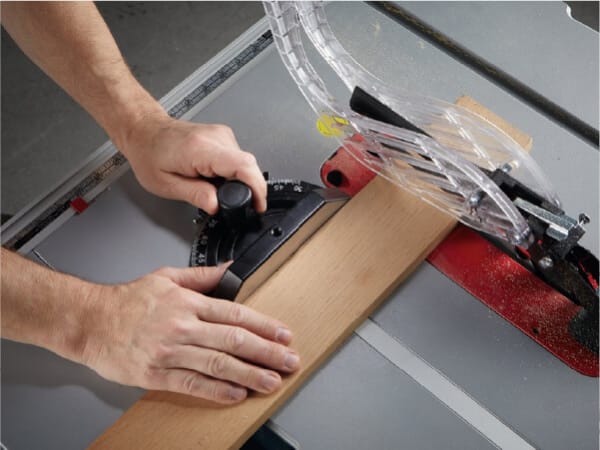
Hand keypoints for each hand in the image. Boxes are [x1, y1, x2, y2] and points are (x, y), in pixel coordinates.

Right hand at [82, 265, 298, 403]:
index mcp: (188, 303)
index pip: (236, 314)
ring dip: (250, 374)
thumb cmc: (128, 301)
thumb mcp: (168, 277)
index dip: (264, 326)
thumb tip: (232, 269)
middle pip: (234, 341)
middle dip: (267, 352)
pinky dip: (217, 390)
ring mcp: (170, 352)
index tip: (283, 334)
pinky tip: (236, 394)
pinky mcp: (156, 374)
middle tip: (289, 360)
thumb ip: (203, 275)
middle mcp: (182, 327)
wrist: (90, 322)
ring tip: (272, 380)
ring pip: (218, 364)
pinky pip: (192, 384)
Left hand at [121, 112, 266, 213]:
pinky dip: (231, 173)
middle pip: (248, 167)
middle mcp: (215, 137)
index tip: (258, 204)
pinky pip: (238, 159)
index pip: (243, 166)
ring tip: (209, 184)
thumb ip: (195, 195)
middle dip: (244, 189)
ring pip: (244, 164)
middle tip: (223, 200)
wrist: (145, 130)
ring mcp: (222, 134)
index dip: (257, 188)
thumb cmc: (149, 154)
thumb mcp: (166, 185)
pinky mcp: (224, 136)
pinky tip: (212, 175)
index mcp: (200, 149)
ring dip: (235, 182)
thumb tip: (216, 206)